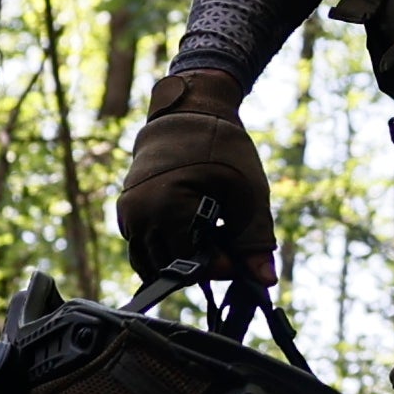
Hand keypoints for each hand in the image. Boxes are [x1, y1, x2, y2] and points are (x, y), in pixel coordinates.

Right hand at [116, 69, 277, 283]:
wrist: (189, 112)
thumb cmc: (222, 149)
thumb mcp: (248, 194)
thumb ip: (254, 240)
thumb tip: (266, 281)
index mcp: (167, 208)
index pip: (188, 264)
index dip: (216, 268)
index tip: (236, 260)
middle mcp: (140, 214)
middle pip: (167, 267)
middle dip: (198, 266)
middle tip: (225, 248)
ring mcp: (129, 214)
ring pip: (149, 263)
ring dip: (178, 261)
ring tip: (207, 240)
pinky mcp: (127, 211)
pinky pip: (141, 247)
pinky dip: (164, 249)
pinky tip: (190, 233)